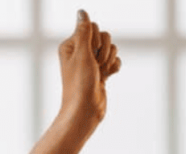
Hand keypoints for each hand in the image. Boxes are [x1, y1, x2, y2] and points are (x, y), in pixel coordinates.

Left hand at [57, 10, 120, 134]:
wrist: (86, 109)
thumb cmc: (80, 83)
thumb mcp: (82, 54)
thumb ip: (84, 31)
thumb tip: (82, 12)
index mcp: (70, 45)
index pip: (92, 27)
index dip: (96, 39)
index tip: (90, 54)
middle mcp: (79, 52)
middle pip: (104, 36)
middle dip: (104, 50)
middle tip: (95, 66)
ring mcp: (91, 62)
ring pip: (112, 48)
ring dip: (109, 60)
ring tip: (100, 74)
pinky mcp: (100, 71)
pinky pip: (115, 60)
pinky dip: (114, 68)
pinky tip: (107, 77)